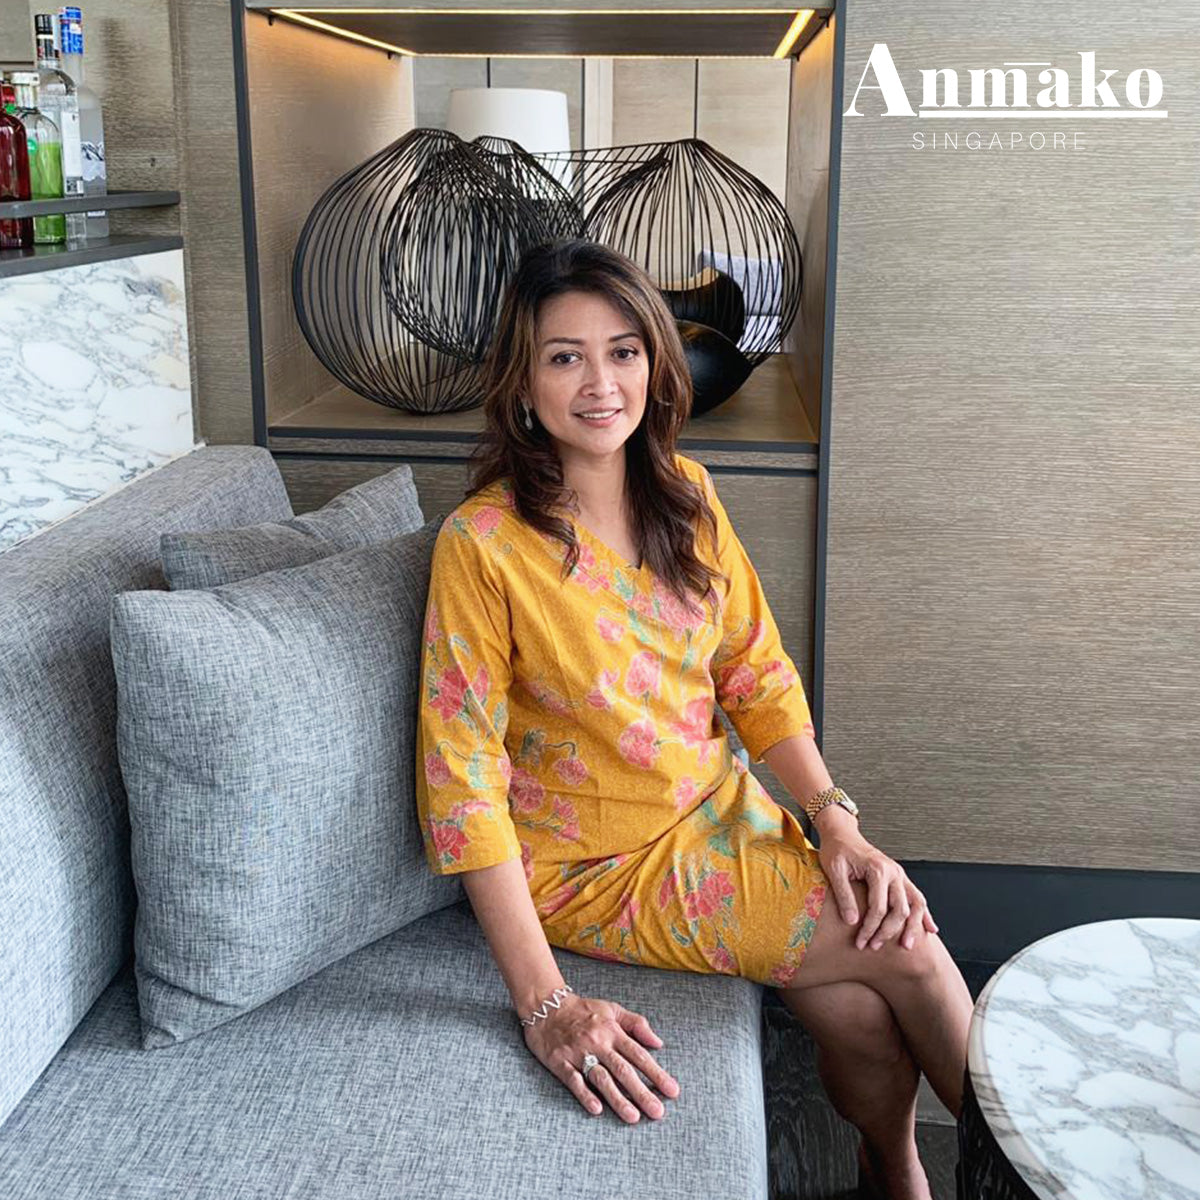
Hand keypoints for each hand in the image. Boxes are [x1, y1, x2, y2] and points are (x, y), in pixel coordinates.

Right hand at [521, 992, 679, 1122]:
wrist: (546, 1005)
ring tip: (633, 1117)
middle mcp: (598, 1043)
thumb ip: (636, 1024)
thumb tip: (658, 1043)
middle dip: (642, 1092)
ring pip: (601, 1078)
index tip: (672, 1091)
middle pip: (623, 1070)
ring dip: (618, 1098)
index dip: (656, 1073)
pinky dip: (585, 1094)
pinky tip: (597, 1109)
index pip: (638, 1055)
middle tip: (657, 1112)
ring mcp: (578, 1053)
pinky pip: (573, 1080)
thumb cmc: (583, 1009)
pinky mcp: (560, 1062)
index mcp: (612, 1031)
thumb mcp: (612, 1009)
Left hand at [815, 819, 938, 951]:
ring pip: (915, 903)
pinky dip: (924, 914)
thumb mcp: (834, 871)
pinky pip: (917, 896)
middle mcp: (894, 872)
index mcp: (878, 870)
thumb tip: (852, 922)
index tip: (861, 941)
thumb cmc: (837, 850)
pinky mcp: (899, 878)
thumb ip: (844, 896)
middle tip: (874, 946)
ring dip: (912, 926)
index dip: (870, 928)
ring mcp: (899, 874)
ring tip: (908, 945)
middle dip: (888, 931)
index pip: (878, 908)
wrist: (842, 834)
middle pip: (900, 909)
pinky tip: (930, 929)